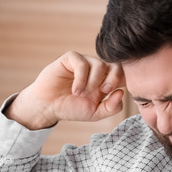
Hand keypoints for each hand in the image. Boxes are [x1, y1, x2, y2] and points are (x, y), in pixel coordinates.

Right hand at [6, 52, 125, 128]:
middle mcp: (97, 70)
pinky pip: (81, 62)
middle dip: (113, 78)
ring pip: (99, 64)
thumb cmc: (72, 108)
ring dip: (93, 82)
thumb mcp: (95, 113)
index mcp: (106, 80)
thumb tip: (121, 92)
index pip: (122, 74)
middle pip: (116, 65)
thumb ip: (111, 107)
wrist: (49, 107)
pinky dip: (81, 78)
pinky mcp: (70, 59)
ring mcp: (84, 63)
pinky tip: (75, 90)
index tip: (112, 93)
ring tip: (81, 94)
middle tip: (104, 91)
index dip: (123, 81)